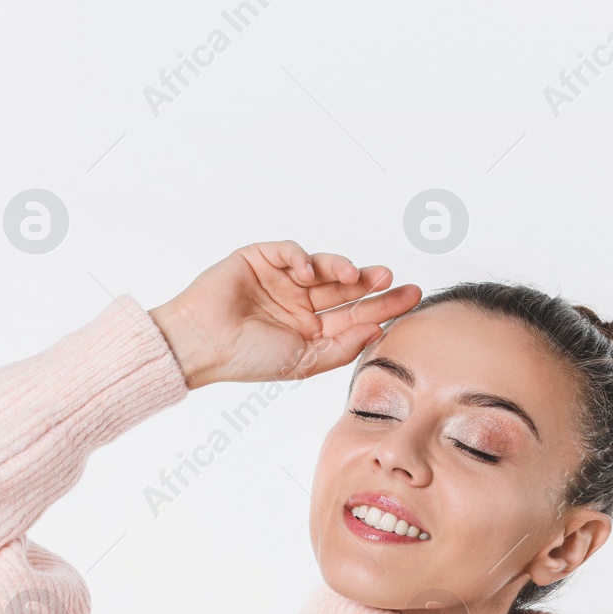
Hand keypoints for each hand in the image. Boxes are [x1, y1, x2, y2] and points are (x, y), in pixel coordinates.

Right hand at [148, 241, 420, 389]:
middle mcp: (299, 303)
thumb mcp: (302, 362)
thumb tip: (377, 331)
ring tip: (356, 276)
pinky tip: (308, 273)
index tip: (411, 298)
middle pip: (346, 289)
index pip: (355, 314)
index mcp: (310, 329)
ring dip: (343, 268)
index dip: (384, 306)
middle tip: (396, 281)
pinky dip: (303, 258)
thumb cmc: (246, 359)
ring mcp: (281, 279)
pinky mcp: (260, 259)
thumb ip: (341, 348)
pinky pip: (291, 251)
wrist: (201, 344)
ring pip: (324, 267)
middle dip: (373, 284)